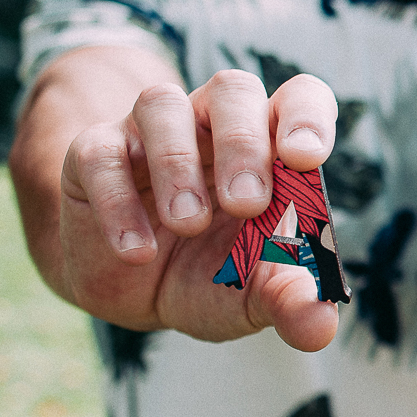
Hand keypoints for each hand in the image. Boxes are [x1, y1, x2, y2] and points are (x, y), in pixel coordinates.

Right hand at [52, 66, 339, 349]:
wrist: (136, 293)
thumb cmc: (213, 276)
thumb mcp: (252, 296)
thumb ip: (289, 301)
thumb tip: (320, 326)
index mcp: (269, 145)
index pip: (299, 98)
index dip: (306, 115)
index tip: (305, 157)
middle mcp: (212, 125)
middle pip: (232, 91)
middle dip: (242, 144)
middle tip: (247, 205)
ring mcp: (150, 133)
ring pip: (161, 103)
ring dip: (177, 163)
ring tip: (189, 224)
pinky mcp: (96, 154)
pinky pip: (101, 155)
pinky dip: (119, 203)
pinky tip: (139, 252)